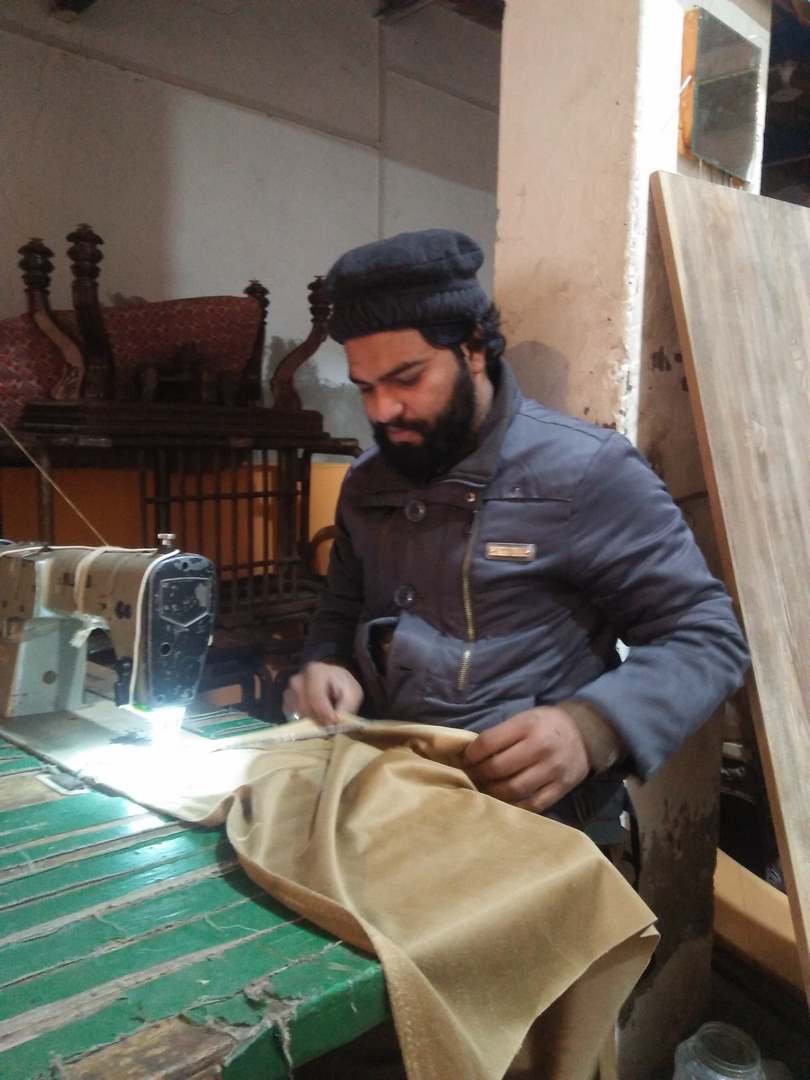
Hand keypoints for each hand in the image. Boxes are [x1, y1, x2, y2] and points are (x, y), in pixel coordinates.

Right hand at [283, 662, 363, 725]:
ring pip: (299, 715)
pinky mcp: (286, 702)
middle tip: (332, 727)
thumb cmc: (342, 684)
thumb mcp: (352, 693)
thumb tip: (334, 724)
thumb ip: (347, 708)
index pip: (316, 699)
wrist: (329, 679)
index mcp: (315, 671)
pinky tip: (315, 717)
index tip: (335, 724)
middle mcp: (297, 680)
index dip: (326, 715)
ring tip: (325, 719)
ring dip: (313, 722)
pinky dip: (305, 722)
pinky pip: (293, 718)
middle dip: (320, 721)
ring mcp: (289, 691)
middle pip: (306, 709)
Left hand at [462, 706, 589, 811]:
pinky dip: (514, 806)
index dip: (471, 754)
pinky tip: (504, 801)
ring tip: (486, 788)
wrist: (584, 733)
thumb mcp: (524, 718)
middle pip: (498, 768)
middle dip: (478, 774)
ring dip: (493, 792)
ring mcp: (553, 770)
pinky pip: (532, 804)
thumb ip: (501, 734)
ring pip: (513, 789)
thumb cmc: (546, 725)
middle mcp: (541, 747)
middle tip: (472, 775)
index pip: (489, 742)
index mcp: (528, 725)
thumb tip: (471, 755)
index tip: (465, 759)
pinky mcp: (561, 788)